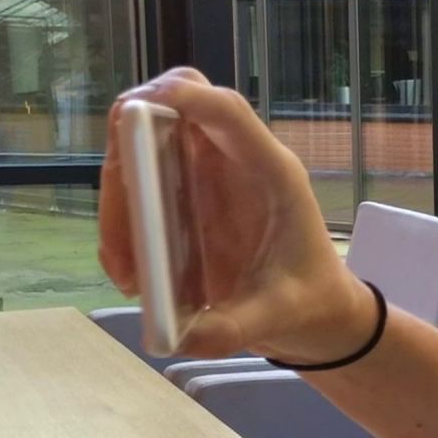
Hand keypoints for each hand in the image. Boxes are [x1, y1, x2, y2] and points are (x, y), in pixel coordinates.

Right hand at [98, 68, 374, 361]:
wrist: (318, 311)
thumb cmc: (309, 301)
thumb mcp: (280, 318)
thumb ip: (235, 327)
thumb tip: (180, 340)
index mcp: (271, 172)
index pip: (227, 110)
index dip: (183, 97)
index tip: (137, 110)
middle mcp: (237, 160)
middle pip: (173, 108)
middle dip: (129, 144)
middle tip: (119, 216)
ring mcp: (209, 171)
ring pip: (146, 144)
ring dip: (120, 198)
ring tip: (128, 273)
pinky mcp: (188, 191)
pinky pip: (141, 181)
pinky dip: (122, 219)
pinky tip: (131, 273)